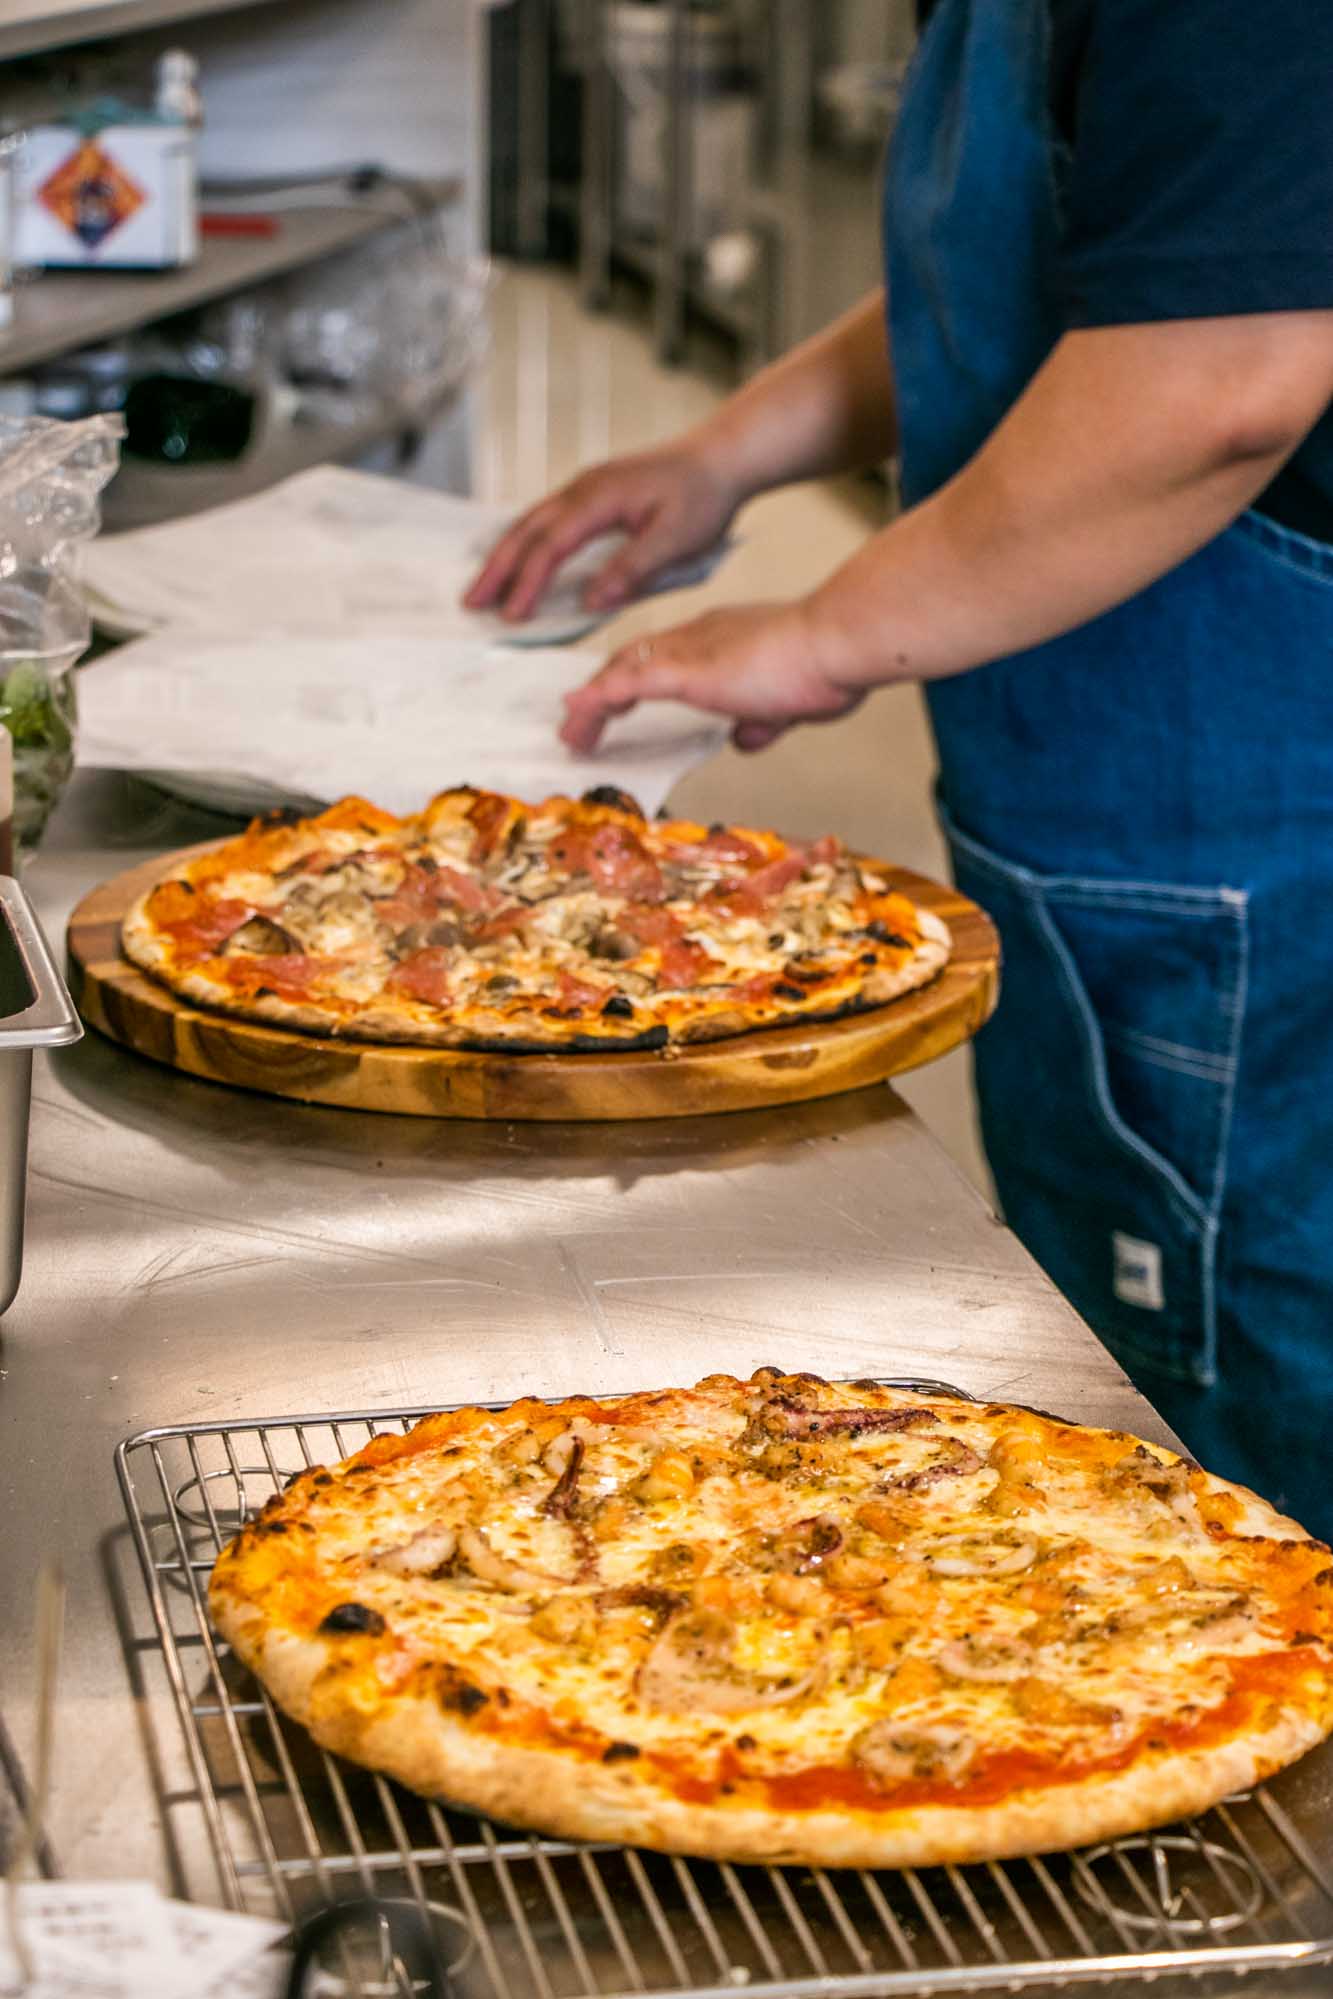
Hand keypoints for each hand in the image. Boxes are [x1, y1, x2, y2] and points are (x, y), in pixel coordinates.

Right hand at [463, 440, 740, 622]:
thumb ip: (632, 569)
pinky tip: (516, 561)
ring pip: (531, 523)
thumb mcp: (676, 539)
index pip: (552, 545)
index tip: (512, 616)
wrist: (722, 457)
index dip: (528, 582)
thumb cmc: (704, 495)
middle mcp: (584, 488)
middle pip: (527, 530)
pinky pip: (546, 520)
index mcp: (600, 498)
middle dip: (496, 569)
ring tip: (482, 589)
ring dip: (504, 556)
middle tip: (470, 603)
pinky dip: (524, 543)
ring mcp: (585, 489)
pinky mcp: (592, 496)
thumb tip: (591, 601)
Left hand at [559, 602, 863, 753]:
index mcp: (724, 638)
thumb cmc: (830, 663)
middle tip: (582, 720)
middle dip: (605, 690)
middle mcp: (700, 636)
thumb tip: (744, 737)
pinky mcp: (686, 670)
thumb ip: (764, 719)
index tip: (620, 699)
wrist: (837, 641)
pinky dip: (596, 700)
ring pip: (621, 670)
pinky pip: (626, 683)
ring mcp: (690, 651)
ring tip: (572, 733)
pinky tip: (575, 715)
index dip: (638, 678)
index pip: (668, 655)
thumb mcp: (791, 703)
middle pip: (634, 658)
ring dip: (592, 703)